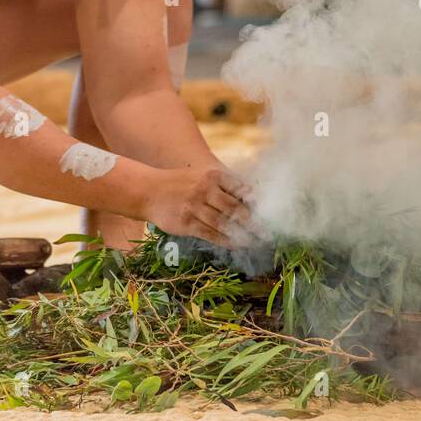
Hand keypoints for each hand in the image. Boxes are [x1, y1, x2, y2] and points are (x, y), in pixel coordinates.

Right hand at [144, 167, 259, 248]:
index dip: (258, 203)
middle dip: (255, 222)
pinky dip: (227, 241)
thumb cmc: (182, 183)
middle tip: (269, 231)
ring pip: (225, 223)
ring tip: (257, 241)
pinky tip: (239, 244)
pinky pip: (211, 234)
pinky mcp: (186, 223)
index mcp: (213, 175)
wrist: (149, 191)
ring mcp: (195, 207)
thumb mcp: (204, 175)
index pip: (242, 189)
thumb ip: (227, 185)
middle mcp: (205, 190)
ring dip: (244, 234)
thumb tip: (254, 196)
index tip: (272, 213)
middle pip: (236, 208)